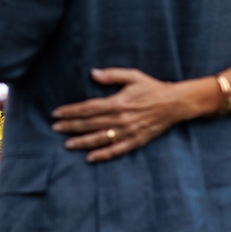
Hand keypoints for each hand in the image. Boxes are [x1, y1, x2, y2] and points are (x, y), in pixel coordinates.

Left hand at [51, 68, 183, 162]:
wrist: (175, 103)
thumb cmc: (152, 88)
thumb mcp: (133, 76)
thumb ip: (111, 75)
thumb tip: (92, 73)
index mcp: (117, 102)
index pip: (88, 108)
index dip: (70, 111)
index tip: (56, 114)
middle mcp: (121, 118)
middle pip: (90, 124)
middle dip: (70, 126)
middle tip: (54, 128)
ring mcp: (128, 131)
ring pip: (100, 138)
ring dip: (82, 142)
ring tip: (67, 144)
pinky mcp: (136, 141)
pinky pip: (117, 150)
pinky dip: (103, 155)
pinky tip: (90, 158)